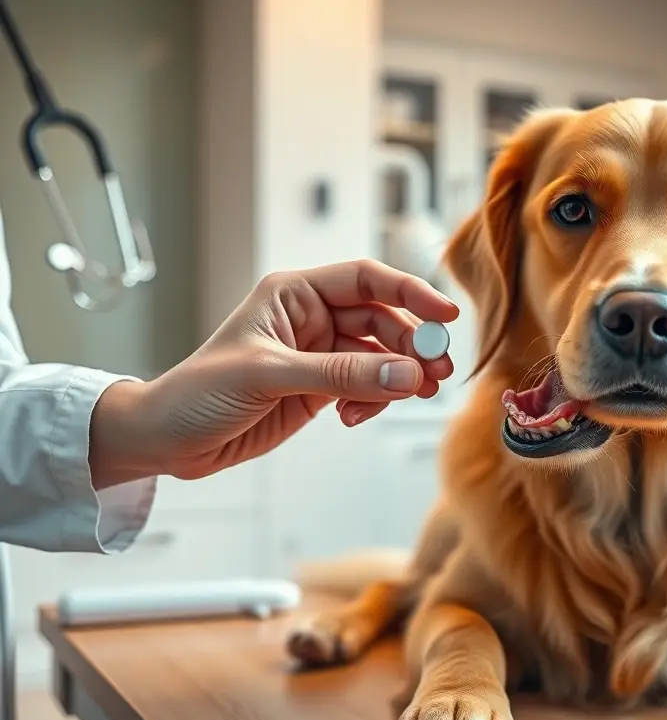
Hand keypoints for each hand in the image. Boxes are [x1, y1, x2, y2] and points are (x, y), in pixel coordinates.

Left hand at [89, 260, 458, 485]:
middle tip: (437, 372)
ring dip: (402, 376)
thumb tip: (406, 374)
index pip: (366, 280)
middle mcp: (312, 318)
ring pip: (381, 357)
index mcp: (295, 293)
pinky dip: (374, 402)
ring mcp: (319, 355)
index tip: (445, 316)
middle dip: (413, 346)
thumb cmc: (200, 391)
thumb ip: (343, 374)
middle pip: (384, 320)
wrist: (168, 440)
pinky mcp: (321, 390)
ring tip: (415, 396)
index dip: (410, 292)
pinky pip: (368, 388)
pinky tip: (355, 418)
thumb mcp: (271, 375)